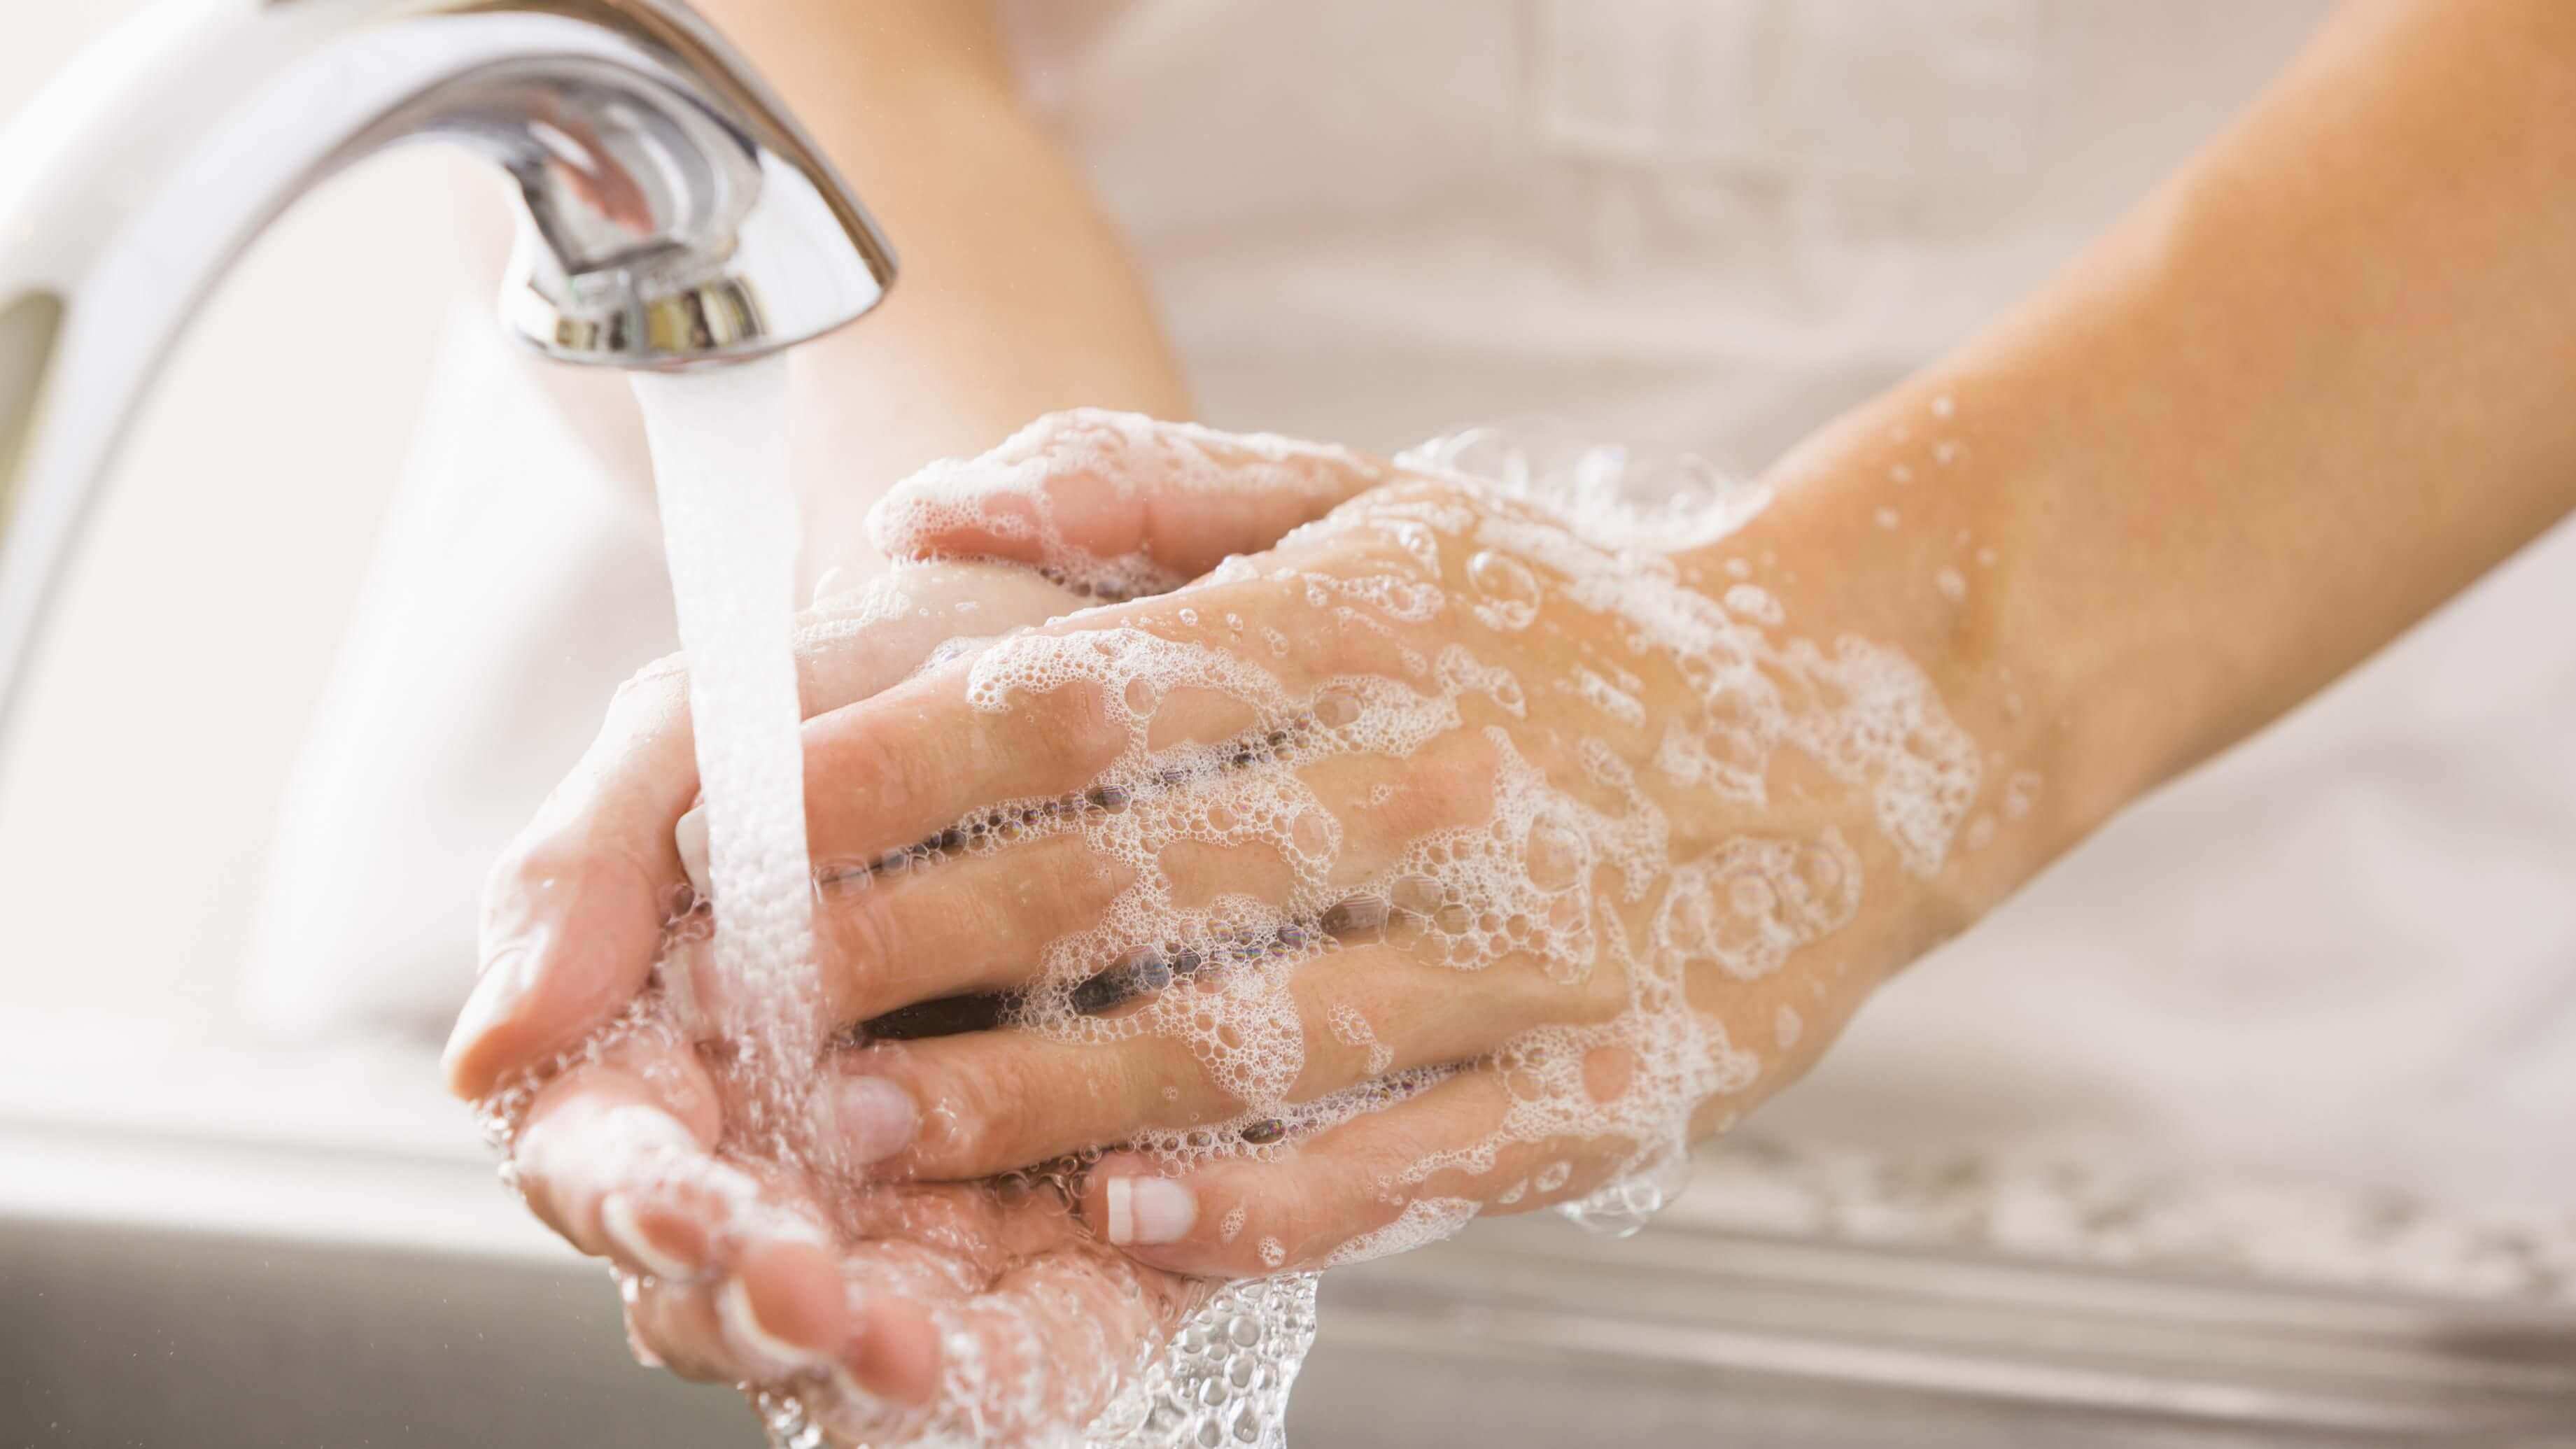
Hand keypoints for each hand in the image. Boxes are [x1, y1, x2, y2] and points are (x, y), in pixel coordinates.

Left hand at [467, 411, 2002, 1286]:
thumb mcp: (1378, 504)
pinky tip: (1137, 1216)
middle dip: (930, 952)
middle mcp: (1439, 779)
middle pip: (1139, 879)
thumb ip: (1147, 493)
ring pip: (1256, 1040)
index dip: (898, 763)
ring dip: (1053, 1099)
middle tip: (766, 1018)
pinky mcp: (1610, 1079)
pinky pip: (1415, 1158)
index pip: (1086, 691)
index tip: (748, 820)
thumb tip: (925, 512)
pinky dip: (1271, 1196)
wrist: (1857, 728)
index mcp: (1366, 628)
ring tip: (884, 1135)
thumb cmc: (1568, 622)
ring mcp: (1531, 944)